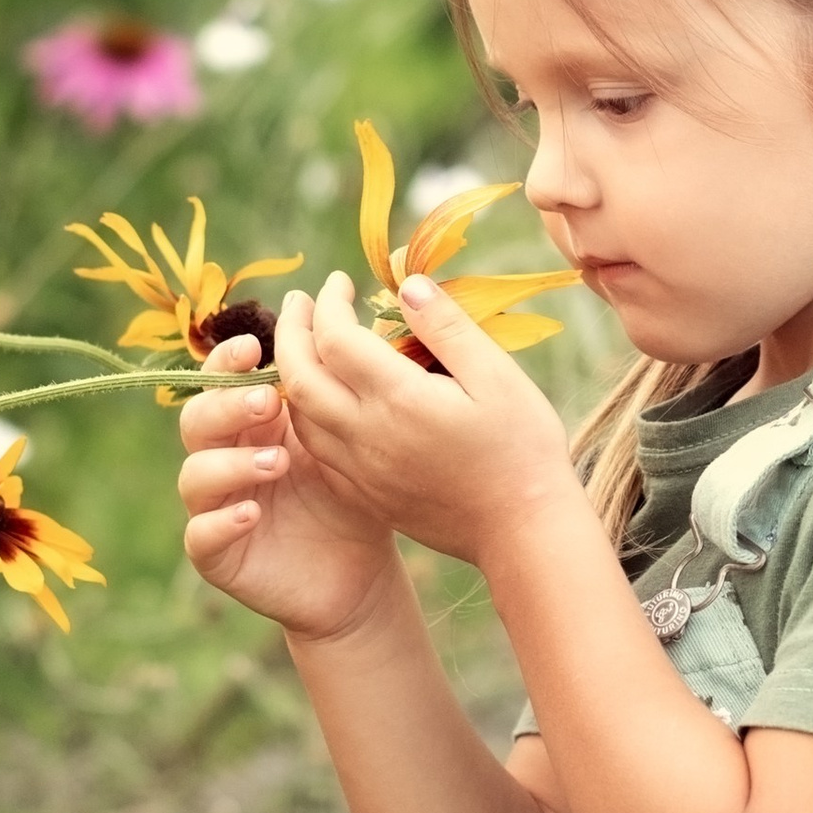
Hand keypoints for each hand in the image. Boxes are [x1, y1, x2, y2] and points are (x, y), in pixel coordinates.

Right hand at [177, 333, 399, 641]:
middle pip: (197, 420)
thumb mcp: (349, 438)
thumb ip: (333, 391)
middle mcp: (224, 460)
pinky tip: (253, 514)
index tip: (255, 348)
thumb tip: (347, 317)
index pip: (220, 380)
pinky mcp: (218, 556)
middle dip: (227, 406)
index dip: (226, 362)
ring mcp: (216, 509)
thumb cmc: (356, 496)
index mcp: (251, 425)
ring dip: (230, 463)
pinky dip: (222, 522)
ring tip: (278, 462)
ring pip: (194, 476)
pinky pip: (200, 536)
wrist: (363, 574)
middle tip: (267, 402)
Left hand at [272, 268, 581, 568]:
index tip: (340, 282)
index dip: (329, 303)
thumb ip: (447, 327)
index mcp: (399, 399)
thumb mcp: (497, 376)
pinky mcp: (365, 496)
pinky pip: (317, 450)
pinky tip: (324, 398)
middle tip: (300, 302)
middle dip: (291, 331)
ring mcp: (361, 471)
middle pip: (298, 376)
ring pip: (300, 416)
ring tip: (304, 343)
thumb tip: (408, 285)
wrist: (522, 531)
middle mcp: (367, 436)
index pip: (336, 338)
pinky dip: (307, 414)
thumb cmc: (521, 448)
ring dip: (291, 373)